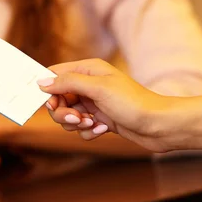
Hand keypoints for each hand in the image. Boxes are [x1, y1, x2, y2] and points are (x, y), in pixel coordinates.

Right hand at [37, 59, 201, 152]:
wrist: (160, 125)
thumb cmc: (133, 103)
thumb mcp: (98, 88)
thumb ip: (68, 82)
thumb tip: (42, 82)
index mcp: (88, 70)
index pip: (55, 74)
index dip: (48, 90)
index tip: (51, 104)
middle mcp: (89, 85)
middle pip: (58, 99)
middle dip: (63, 113)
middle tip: (76, 119)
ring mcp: (94, 103)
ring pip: (68, 116)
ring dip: (77, 124)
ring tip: (93, 124)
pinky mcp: (100, 120)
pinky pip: (81, 128)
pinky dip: (89, 131)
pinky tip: (104, 129)